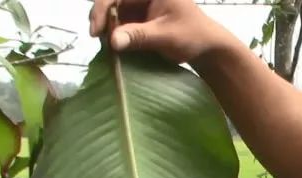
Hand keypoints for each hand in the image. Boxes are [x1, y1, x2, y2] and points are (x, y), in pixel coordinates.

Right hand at [89, 0, 232, 63]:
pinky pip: (118, 24)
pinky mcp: (136, 18)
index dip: (102, 9)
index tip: (96, 32)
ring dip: (107, 30)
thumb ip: (140, 36)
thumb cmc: (192, 35)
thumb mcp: (167, 36)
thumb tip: (113, 41)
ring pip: (112, 14)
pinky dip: (114, 36)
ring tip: (108, 48)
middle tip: (100, 41)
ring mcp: (138, 4)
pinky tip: (114, 49)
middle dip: (103, 20)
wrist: (205, 46)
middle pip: (110, 2)